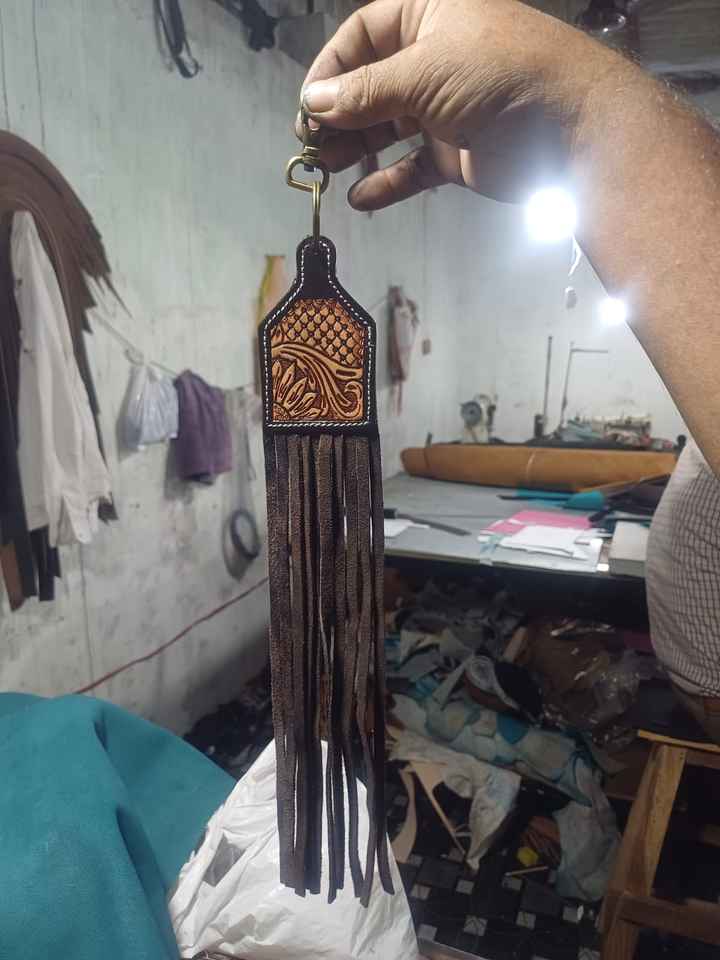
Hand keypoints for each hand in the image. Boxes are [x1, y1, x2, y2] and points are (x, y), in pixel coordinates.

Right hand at [300, 0, 617, 208]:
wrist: (572, 129)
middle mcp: (433, 58)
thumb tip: (313, 103)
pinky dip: (388, 181)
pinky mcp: (456, 153)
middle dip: (339, 114)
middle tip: (310, 146)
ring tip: (326, 171)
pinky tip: (362, 198)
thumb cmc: (498, 77)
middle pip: (370, 85)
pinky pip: (412, 167)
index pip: (363, 36)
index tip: (308, 106)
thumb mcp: (424, 72)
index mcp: (427, 16)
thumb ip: (365, 92)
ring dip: (356, 148)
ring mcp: (445, 108)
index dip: (331, 69)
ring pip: (388, 128)